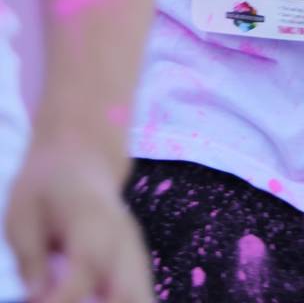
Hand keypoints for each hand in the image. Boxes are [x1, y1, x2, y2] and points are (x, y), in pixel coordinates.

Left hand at [4, 137, 153, 302]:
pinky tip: (107, 301)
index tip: (38, 302)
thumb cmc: (47, 184)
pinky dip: (129, 301)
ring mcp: (134, 249)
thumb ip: (31, 259)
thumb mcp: (23, 214)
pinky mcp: (136, 259)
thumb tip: (36, 298)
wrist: (82, 153)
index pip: (81, 277)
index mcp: (91, 226)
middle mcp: (121, 240)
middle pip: (128, 292)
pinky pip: (140, 291)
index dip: (62, 300)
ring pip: (142, 294)